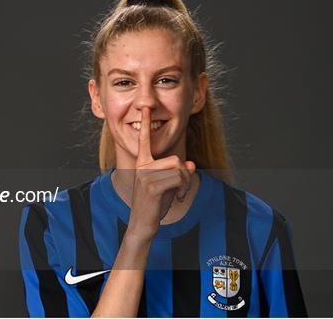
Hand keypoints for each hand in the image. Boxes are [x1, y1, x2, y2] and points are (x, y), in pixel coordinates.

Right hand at [126, 107, 195, 242]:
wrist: (142, 224)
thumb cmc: (155, 204)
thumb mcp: (169, 185)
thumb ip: (179, 172)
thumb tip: (190, 164)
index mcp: (143, 163)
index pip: (144, 140)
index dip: (146, 124)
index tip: (145, 108)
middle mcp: (142, 166)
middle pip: (175, 159)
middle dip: (185, 175)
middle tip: (182, 189)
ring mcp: (146, 175)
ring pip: (178, 168)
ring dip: (185, 183)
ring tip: (180, 194)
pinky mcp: (151, 186)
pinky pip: (178, 178)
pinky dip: (184, 189)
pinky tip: (178, 199)